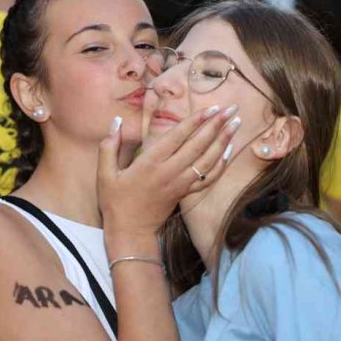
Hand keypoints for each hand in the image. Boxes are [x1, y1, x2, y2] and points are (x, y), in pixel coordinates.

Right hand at [97, 105, 239, 245]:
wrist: (130, 232)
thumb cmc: (115, 202)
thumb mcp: (104, 174)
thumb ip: (109, 146)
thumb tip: (115, 121)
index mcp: (150, 163)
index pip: (178, 137)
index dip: (195, 121)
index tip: (211, 108)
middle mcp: (169, 172)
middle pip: (198, 145)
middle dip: (216, 125)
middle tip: (231, 109)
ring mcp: (180, 184)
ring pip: (207, 160)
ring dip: (224, 141)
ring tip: (236, 124)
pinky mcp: (185, 193)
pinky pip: (208, 178)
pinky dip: (221, 165)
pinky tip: (229, 151)